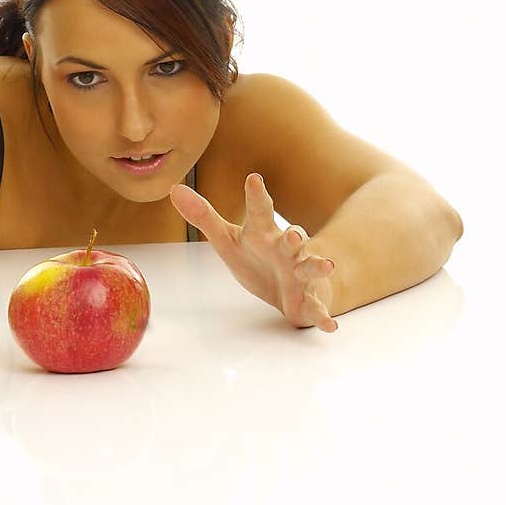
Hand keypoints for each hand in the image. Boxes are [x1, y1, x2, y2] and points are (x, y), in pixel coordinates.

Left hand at [170, 174, 338, 332]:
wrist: (288, 285)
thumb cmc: (257, 256)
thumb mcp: (227, 239)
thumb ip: (203, 217)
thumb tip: (175, 189)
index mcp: (265, 234)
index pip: (260, 212)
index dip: (256, 196)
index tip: (253, 179)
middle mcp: (287, 250)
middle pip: (294, 240)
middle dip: (294, 237)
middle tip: (292, 235)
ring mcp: (300, 274)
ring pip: (312, 268)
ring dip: (319, 266)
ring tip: (327, 266)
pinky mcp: (308, 299)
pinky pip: (317, 308)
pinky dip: (323, 315)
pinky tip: (330, 325)